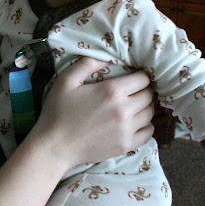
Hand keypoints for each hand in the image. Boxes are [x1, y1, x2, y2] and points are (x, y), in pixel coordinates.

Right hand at [31, 57, 153, 172]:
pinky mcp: (126, 145)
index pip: (143, 79)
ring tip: (134, 106)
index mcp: (112, 91)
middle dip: (143, 91)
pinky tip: (135, 123)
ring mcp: (126, 130)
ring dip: (145, 107)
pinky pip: (148, 133)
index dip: (140, 76)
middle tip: (133, 91)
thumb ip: (87, 64)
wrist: (54, 146)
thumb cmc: (58, 112)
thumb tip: (107, 58)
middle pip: (149, 96)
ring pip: (150, 113)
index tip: (133, 78)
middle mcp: (124, 110)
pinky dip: (146, 126)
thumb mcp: (66, 80)